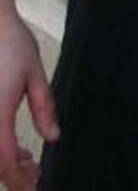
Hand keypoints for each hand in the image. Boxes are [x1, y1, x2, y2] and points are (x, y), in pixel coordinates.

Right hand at [0, 9, 56, 189]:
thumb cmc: (9, 42)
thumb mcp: (34, 72)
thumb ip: (44, 106)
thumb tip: (53, 137)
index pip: (6, 163)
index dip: (21, 180)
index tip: (36, 183)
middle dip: (13, 176)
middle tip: (34, 173)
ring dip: (3, 164)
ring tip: (25, 160)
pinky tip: (9, 144)